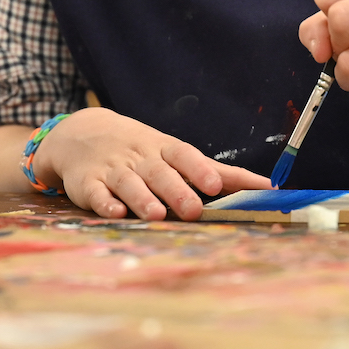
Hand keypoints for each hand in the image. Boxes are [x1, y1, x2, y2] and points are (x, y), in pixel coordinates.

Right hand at [31, 107, 269, 220]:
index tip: (217, 185)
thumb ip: (218, 171)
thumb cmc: (141, 150)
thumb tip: (267, 186)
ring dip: (143, 198)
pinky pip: (95, 193)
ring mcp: (113, 170)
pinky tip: (115, 212)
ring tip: (157, 214)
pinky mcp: (87, 183)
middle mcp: (140, 158)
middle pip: (159, 173)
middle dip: (176, 190)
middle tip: (193, 209)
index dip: (200, 169)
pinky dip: (104, 202)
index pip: (184, 155)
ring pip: (128, 183)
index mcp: (164, 149)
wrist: (81, 134)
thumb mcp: (175, 153)